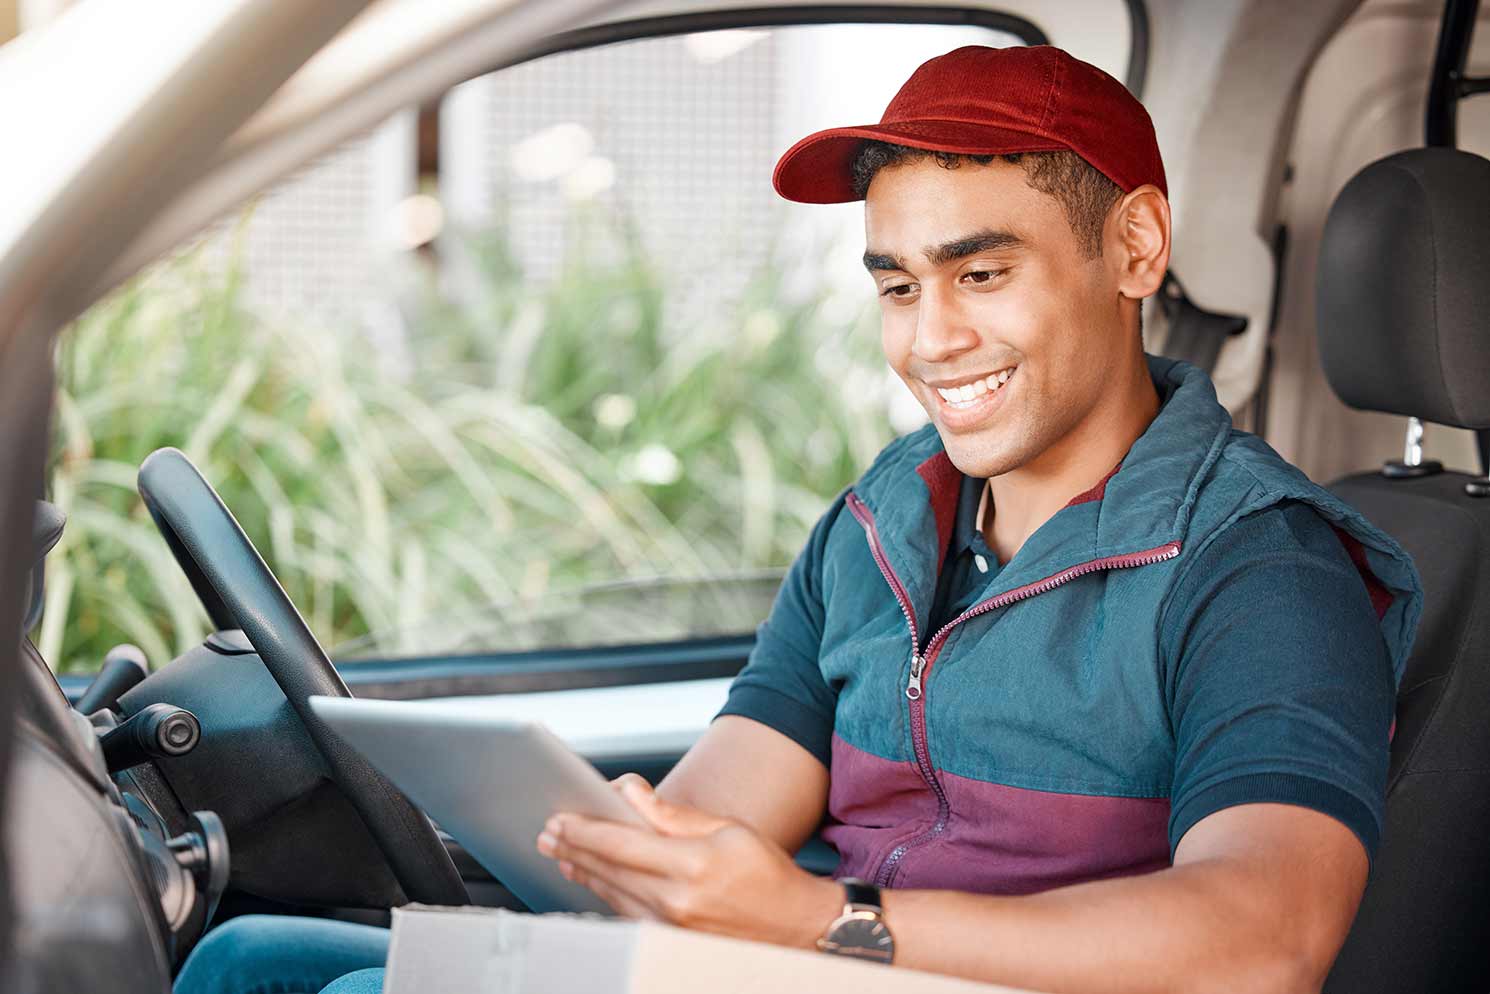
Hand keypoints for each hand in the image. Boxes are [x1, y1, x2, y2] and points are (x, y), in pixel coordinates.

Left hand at [535, 774, 841, 948]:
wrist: (798, 927)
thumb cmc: (767, 873)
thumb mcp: (728, 829)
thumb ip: (672, 814)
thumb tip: (629, 792)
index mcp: (694, 864)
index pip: (621, 843)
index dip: (584, 830)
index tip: (559, 819)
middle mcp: (679, 900)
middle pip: (608, 870)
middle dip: (573, 850)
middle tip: (548, 835)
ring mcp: (673, 928)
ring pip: (613, 895)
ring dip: (583, 872)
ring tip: (563, 855)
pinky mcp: (672, 942)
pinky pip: (628, 916)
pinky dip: (607, 896)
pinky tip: (594, 883)